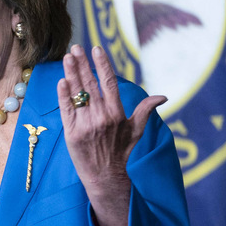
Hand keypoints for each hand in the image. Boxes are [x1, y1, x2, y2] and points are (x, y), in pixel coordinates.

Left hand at [57, 45, 166, 225]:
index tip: (96, 49)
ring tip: (67, 57)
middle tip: (75, 48)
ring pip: (77, 94)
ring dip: (71, 74)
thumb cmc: (121, 152)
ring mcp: (85, 125)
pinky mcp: (71, 134)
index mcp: (117, 113)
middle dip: (82, 64)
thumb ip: (146, 110)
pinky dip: (63, 95)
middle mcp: (101, 117)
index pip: (108, 82)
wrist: (105, 177)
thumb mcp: (136, 130)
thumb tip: (164, 96)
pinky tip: (61, 81)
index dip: (102, 64)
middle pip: (90, 84)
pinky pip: (66, 110)